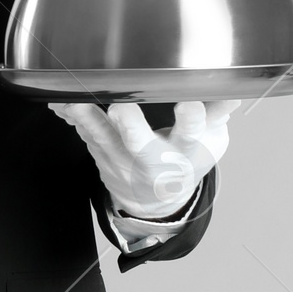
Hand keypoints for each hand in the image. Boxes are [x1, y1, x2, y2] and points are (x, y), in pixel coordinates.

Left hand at [50, 98, 238, 219]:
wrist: (155, 198)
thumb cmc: (183, 163)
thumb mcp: (208, 144)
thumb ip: (217, 117)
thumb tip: (232, 92)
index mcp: (182, 153)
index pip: (190, 134)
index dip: (191, 119)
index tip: (189, 103)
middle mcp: (151, 157)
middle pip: (140, 143)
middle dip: (130, 126)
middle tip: (122, 109)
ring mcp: (122, 157)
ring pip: (102, 137)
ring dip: (88, 119)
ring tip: (75, 101)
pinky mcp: (101, 153)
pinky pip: (84, 133)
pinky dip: (72, 117)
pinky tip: (60, 101)